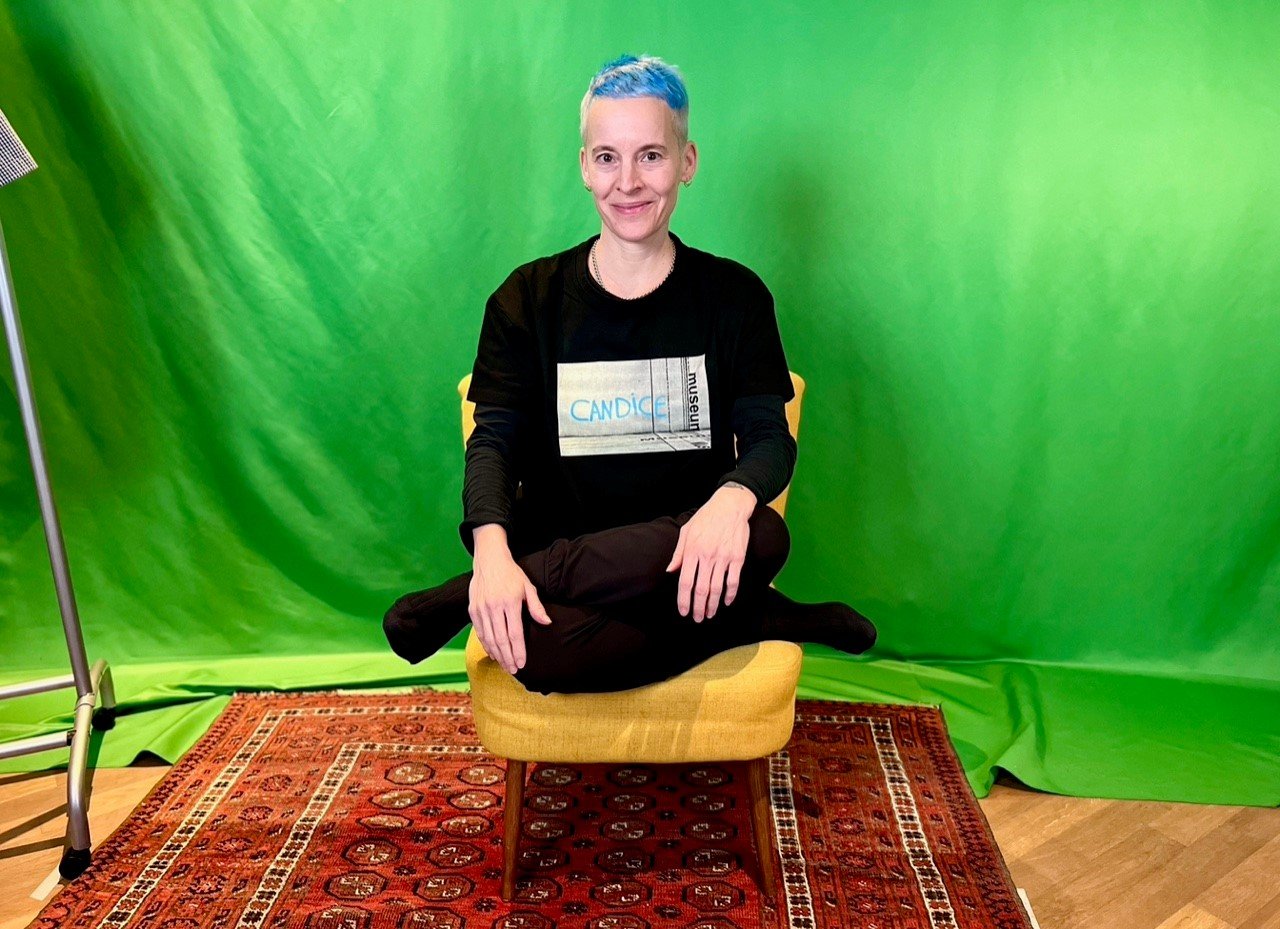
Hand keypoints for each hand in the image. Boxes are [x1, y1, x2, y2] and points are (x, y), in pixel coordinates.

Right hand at [470, 525, 551, 674]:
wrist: (489, 560)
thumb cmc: (511, 574)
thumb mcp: (528, 586)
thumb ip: (536, 607)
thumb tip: (547, 623)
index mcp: (510, 602)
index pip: (514, 633)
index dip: (518, 651)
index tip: (522, 663)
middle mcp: (493, 607)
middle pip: (500, 640)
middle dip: (507, 657)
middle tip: (514, 670)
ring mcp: (481, 609)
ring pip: (488, 638)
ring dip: (497, 654)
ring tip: (505, 665)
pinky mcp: (472, 610)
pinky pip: (479, 632)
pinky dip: (486, 645)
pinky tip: (493, 653)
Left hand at [665, 485, 755, 621]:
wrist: (730, 506)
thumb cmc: (706, 518)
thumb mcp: (686, 531)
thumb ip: (678, 553)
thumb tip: (670, 571)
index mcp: (692, 551)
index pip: (685, 582)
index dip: (683, 600)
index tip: (683, 612)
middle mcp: (707, 556)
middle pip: (701, 589)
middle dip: (698, 607)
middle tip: (697, 618)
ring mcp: (723, 558)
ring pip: (717, 588)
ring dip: (713, 605)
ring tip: (709, 614)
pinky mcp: (738, 557)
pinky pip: (733, 581)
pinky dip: (730, 594)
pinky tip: (727, 602)